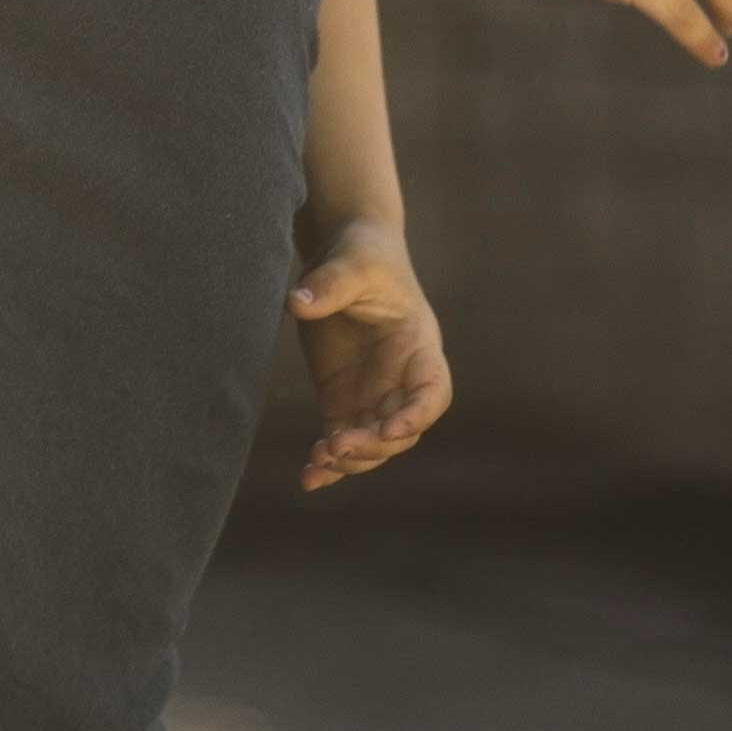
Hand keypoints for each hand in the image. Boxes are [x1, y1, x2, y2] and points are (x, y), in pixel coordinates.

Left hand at [289, 219, 449, 489]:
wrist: (344, 253)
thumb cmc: (362, 253)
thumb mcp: (352, 261)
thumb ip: (330, 283)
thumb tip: (298, 303)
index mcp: (419, 347)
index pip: (432, 391)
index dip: (417, 414)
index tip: (390, 427)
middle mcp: (402, 379)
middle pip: (401, 429)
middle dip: (374, 444)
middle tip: (335, 445)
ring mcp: (373, 395)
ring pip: (373, 445)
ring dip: (351, 461)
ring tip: (317, 463)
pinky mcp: (343, 401)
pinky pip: (341, 440)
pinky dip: (328, 463)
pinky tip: (307, 479)